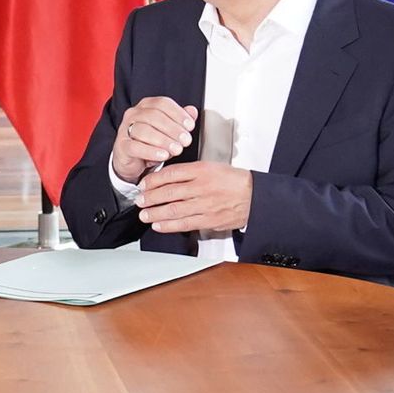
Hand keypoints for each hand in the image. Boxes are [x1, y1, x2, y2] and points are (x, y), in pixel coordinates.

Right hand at [109, 97, 197, 181]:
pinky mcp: (122, 145)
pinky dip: (151, 151)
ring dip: (163, 140)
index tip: (190, 126)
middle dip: (173, 129)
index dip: (178, 113)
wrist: (132, 161)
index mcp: (146, 106)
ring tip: (177, 149)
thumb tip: (193, 111)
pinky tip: (163, 155)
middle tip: (186, 140)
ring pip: (144, 130)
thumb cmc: (151, 142)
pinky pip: (135, 146)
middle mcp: (134, 114)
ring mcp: (125, 129)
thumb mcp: (168, 131)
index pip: (163, 103)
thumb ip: (180, 120)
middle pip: (154, 116)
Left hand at [135, 161, 252, 234]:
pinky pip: (184, 223)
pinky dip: (169, 225)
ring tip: (144, 214)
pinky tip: (159, 225)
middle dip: (150, 198)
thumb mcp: (211, 167)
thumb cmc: (233, 181)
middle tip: (140, 200)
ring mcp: (204, 205)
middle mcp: (201, 187)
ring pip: (173, 210)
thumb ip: (189, 172)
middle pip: (168, 192)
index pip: (171, 174)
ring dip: (155, 213)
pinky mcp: (208, 220)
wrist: (253, 196)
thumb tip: (167, 178)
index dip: (153, 180)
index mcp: (201, 170)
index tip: (144, 184)